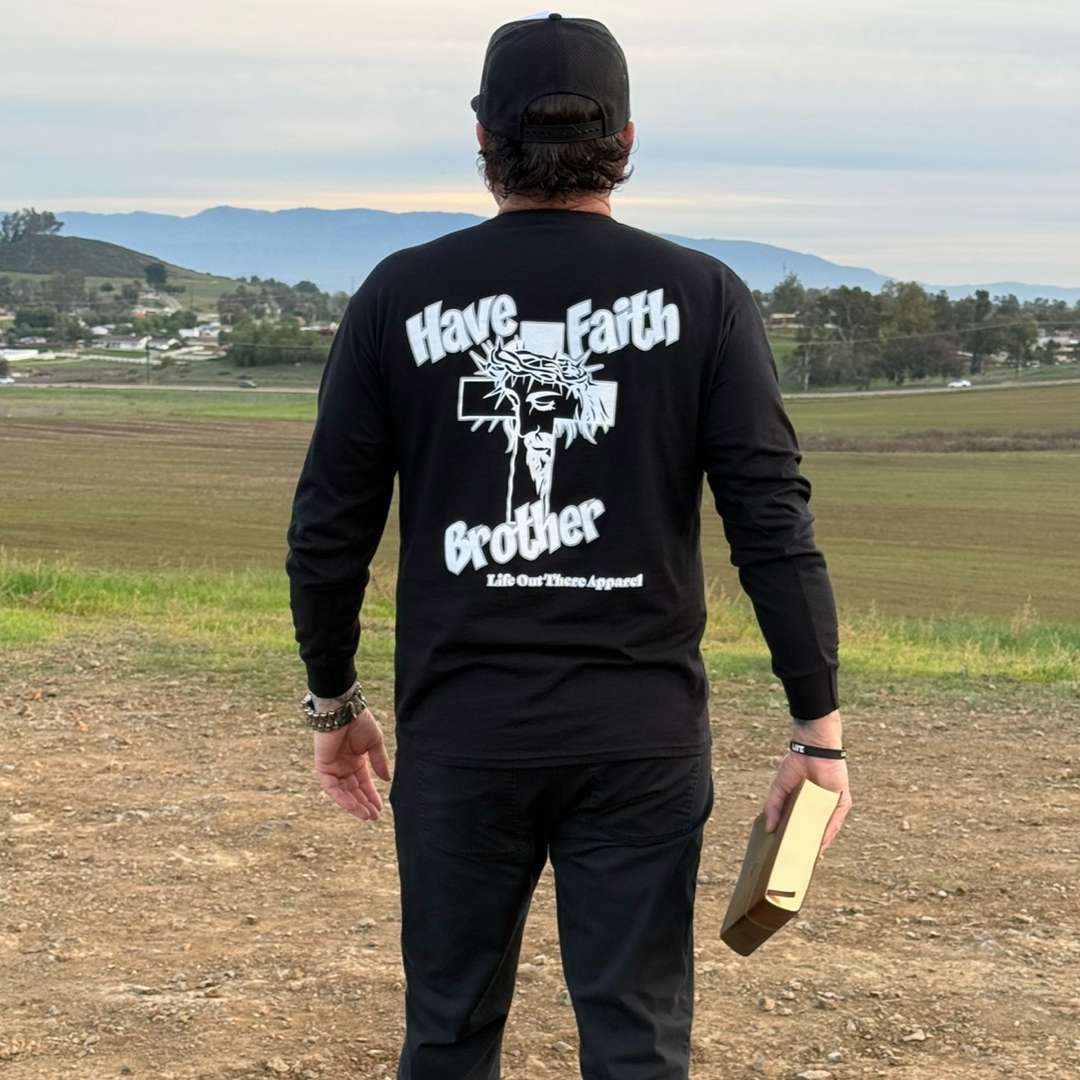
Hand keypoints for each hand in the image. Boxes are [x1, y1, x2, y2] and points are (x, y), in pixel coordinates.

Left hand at [312, 707, 391, 820]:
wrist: (344, 710)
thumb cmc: (360, 722)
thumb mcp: (374, 743)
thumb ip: (379, 761)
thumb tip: (386, 779)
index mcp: (356, 760)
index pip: (364, 783)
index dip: (371, 795)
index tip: (380, 808)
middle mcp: (344, 766)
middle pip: (354, 790)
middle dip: (364, 803)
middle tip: (373, 816)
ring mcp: (333, 767)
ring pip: (343, 792)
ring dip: (354, 804)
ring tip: (366, 815)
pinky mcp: (323, 767)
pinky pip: (331, 787)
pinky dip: (342, 798)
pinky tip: (353, 806)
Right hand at [761, 710, 850, 853]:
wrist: (812, 750)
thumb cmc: (795, 766)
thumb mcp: (779, 789)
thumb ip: (773, 808)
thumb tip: (769, 829)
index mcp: (805, 805)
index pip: (801, 827)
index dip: (794, 840)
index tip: (786, 856)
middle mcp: (819, 809)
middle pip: (814, 833)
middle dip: (806, 847)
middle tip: (796, 865)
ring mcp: (831, 807)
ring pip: (825, 830)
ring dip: (817, 844)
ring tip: (806, 860)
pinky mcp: (841, 803)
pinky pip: (835, 821)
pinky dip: (828, 833)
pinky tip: (819, 845)